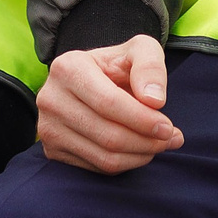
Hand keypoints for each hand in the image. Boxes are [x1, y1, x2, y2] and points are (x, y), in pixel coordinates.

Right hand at [37, 35, 181, 173]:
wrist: (91, 80)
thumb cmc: (117, 65)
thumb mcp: (139, 50)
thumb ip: (150, 66)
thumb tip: (154, 100)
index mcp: (68, 68)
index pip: (109, 103)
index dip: (142, 119)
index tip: (167, 126)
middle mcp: (51, 99)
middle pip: (108, 135)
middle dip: (146, 141)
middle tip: (170, 138)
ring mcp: (48, 128)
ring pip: (104, 157)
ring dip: (140, 156)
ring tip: (159, 144)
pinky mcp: (52, 151)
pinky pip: (97, 168)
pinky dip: (126, 163)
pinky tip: (139, 150)